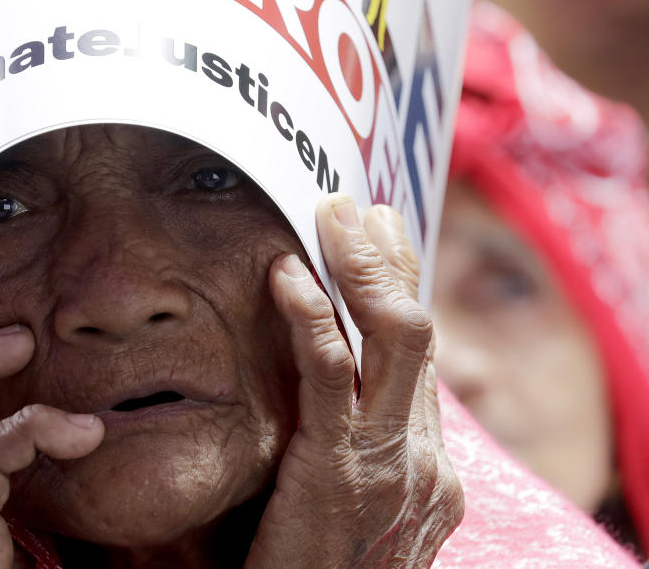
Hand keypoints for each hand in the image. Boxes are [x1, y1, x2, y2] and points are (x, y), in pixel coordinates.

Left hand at [245, 195, 463, 567]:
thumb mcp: (350, 506)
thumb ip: (351, 449)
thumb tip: (327, 390)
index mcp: (427, 462)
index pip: (417, 357)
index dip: (399, 290)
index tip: (379, 239)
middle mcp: (425, 456)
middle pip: (418, 331)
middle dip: (390, 261)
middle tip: (355, 208)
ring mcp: (393, 462)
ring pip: (395, 337)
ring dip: (362, 266)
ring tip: (330, 214)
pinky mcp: (341, 471)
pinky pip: (331, 373)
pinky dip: (311, 314)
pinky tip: (286, 275)